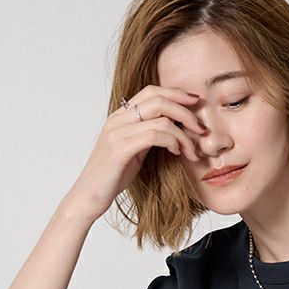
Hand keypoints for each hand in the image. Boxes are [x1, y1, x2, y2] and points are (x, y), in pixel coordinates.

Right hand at [62, 84, 204, 224]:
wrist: (88, 197)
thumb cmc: (111, 177)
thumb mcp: (134, 151)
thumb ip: (148, 136)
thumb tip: (172, 128)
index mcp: (120, 116)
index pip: (151, 92)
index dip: (176, 94)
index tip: (196, 104)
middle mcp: (117, 119)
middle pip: (159, 99)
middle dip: (186, 112)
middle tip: (201, 130)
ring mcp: (117, 133)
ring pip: (161, 118)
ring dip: (183, 135)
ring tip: (191, 152)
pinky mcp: (120, 149)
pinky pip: (154, 135)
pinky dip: (172, 142)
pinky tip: (177, 154)